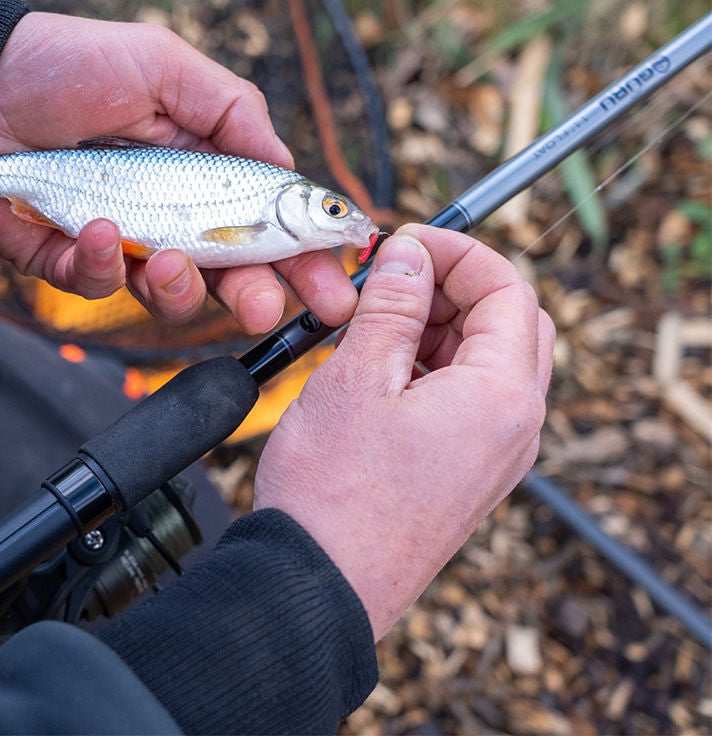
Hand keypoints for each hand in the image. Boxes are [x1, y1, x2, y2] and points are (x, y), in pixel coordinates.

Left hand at [0, 12, 357, 332]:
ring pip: (174, 297)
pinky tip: (99, 228)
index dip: (307, 258)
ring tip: (171, 258)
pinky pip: (102, 285)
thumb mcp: (166, 65)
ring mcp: (128, 243)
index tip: (337, 285)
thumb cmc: (69, 63)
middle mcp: (175, 216)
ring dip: (183, 288)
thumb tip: (287, 164)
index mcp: (207, 174)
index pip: (269, 227)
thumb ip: (235, 112)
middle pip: (232, 277)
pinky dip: (105, 264)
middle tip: (268, 309)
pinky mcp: (74, 260)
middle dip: (258, 299)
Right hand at [254, 225, 554, 638]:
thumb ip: (393, 305)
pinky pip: (467, 400)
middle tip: (392, 279)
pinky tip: (380, 368)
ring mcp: (494, 456)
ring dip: (438, 327)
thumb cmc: (333, 494)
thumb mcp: (358, 378)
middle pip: (508, 324)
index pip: (509, 290)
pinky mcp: (467, 473)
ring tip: (374, 324)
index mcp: (502, 397)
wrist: (317, 589)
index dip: (459, 252)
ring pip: (486, 361)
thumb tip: (411, 255)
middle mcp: (514, 428)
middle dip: (453, 288)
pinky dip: (431, 368)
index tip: (409, 242)